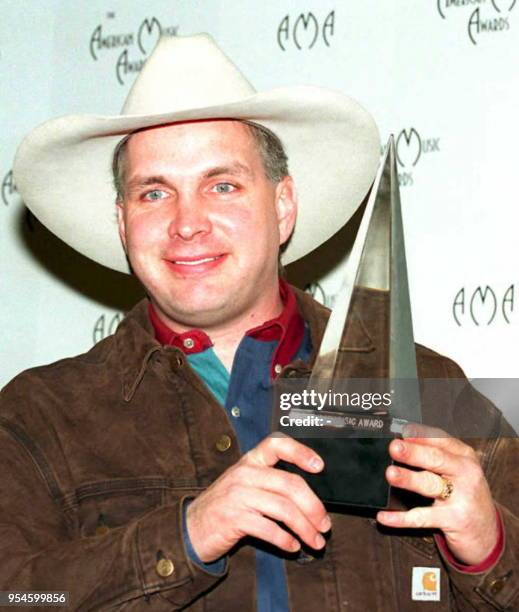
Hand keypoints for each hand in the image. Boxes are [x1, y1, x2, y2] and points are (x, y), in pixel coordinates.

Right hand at [186, 434, 330, 561]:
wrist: (191, 527)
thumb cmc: (225, 505)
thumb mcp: (245, 483)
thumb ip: (271, 481)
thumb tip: (310, 498)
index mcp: (250, 461)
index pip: (276, 444)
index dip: (300, 452)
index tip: (319, 467)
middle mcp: (245, 474)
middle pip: (290, 484)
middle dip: (313, 507)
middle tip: (325, 525)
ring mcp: (238, 496)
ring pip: (284, 509)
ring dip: (305, 528)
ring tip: (315, 541)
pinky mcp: (234, 519)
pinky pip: (269, 529)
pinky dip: (286, 540)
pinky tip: (293, 546)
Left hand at [376, 424, 497, 564]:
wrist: (487, 532)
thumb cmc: (465, 494)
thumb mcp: (458, 470)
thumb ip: (436, 455)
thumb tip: (402, 442)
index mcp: (464, 456)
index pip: (442, 440)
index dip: (422, 435)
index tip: (404, 430)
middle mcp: (466, 474)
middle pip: (436, 459)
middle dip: (414, 453)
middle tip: (395, 447)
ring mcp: (462, 498)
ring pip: (430, 485)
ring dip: (409, 479)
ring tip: (390, 474)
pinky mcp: (454, 520)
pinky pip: (422, 518)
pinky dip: (401, 518)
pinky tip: (385, 516)